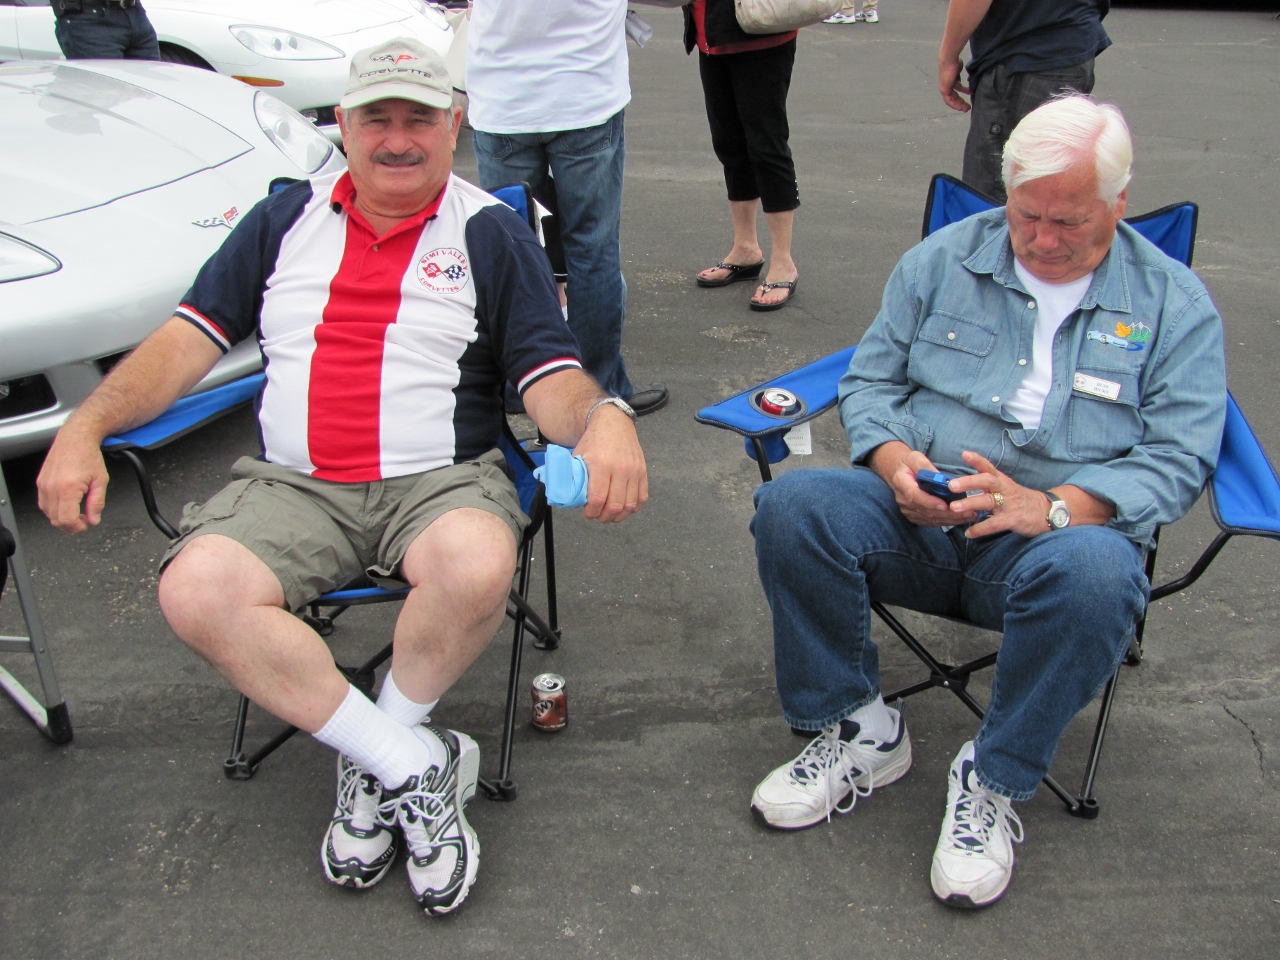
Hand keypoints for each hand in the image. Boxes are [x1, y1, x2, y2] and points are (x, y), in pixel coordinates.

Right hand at [37, 426, 109, 534]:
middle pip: (56, 519)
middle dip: (71, 526)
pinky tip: (67, 506)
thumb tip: (94, 520)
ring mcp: (44, 485)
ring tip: (77, 514)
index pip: (66, 519)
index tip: (87, 524)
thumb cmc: (89, 455)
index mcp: (68, 488)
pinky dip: (54, 510)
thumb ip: (97, 502)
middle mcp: (52, 487)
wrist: (76, 438)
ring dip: (62, 519)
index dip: (77, 527)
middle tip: (84, 521)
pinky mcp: (40, 482)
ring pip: (48, 513)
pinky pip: (44, 504)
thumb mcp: (101, 480)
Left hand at [572, 405, 647, 522]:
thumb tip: (569, 499)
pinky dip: (633, 507)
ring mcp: (634, 471)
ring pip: (630, 505)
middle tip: (598, 516)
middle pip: (615, 505)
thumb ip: (573, 477)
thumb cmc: (593, 441)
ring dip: (619, 515)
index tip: (587, 513)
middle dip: (604, 517)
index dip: (592, 511)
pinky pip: (642, 498)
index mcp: (601, 465)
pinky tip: (624, 507)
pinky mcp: (643, 472)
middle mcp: (620, 469)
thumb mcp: (578, 456)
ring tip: (609, 515)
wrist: (613, 424)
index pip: (598, 498)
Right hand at [869, 441, 981, 527]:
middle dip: (948, 513)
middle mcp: (903, 500)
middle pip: (925, 511)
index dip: (929, 502)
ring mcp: (908, 510)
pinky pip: (931, 522)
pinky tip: (960, 519)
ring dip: (950, 519)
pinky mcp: (914, 516)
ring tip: (969, 516)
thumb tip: (940, 477)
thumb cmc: (908, 464)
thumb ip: (926, 466)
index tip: (945, 505)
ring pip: (930, 518)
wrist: (897, 474)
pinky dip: (946, 521)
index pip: (914, 495)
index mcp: (901, 482)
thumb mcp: (915, 457)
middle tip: (968, 512)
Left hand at [938, 56, 970, 112]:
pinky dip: (955, 104)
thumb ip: (960, 76)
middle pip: (954, 96)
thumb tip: (962, 79)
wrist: (949, 59)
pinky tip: (961, 107)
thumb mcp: (959, 70)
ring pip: (952, 100)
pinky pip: (949, 100)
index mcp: (950, 81)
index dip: (962, 95)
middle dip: (962, 102)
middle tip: (968, 107)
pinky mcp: (944, 90)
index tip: (969, 97)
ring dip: (959, 105)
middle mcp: (947, 85)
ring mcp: (944, 88)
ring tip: (966, 109)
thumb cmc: (955, 62)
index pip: (956, 91)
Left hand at [950, 451, 1049, 538]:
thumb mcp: (1005, 487)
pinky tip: (969, 532)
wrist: (1046, 512)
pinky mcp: (1012, 519)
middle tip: (952, 485)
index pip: (989, 468)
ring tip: (953, 507)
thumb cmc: (1019, 499)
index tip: (964, 454)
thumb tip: (962, 483)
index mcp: (1001, 481)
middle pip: (987, 481)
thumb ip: (987, 485)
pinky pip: (994, 524)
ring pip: (988, 501)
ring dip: (970, 504)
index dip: (977, 460)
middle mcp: (1005, 489)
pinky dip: (980, 529)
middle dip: (969, 482)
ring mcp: (1009, 504)